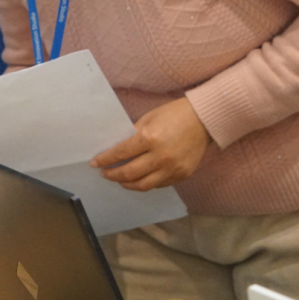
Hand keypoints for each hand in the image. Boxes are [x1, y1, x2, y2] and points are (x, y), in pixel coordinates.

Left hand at [89, 97, 211, 190]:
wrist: (204, 120)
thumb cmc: (174, 114)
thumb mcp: (148, 119)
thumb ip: (133, 135)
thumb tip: (116, 148)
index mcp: (149, 138)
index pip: (121, 153)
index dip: (105, 159)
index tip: (94, 163)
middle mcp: (161, 157)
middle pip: (130, 173)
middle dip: (113, 175)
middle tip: (104, 173)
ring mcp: (173, 168)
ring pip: (144, 185)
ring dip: (128, 184)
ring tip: (120, 180)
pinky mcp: (182, 175)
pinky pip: (159, 184)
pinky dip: (146, 183)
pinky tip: (139, 178)